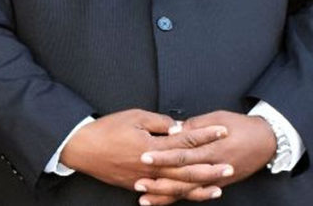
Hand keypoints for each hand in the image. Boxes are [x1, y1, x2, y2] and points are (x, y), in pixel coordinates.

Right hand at [59, 109, 231, 203]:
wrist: (82, 148)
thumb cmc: (107, 129)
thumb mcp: (134, 116)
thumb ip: (159, 122)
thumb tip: (179, 126)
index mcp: (154, 145)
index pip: (186, 139)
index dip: (206, 135)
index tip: (222, 131)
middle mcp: (153, 166)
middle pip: (187, 167)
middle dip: (210, 166)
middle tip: (230, 165)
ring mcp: (146, 179)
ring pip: (178, 186)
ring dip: (200, 186)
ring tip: (219, 187)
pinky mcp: (138, 186)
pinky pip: (163, 194)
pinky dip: (178, 196)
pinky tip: (190, 196)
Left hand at [138, 111, 275, 194]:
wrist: (267, 141)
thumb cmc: (242, 126)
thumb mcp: (218, 117)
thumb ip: (195, 126)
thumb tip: (174, 129)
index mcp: (212, 147)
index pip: (183, 154)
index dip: (163, 156)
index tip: (144, 156)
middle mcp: (213, 166)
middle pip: (182, 177)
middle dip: (159, 181)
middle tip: (138, 183)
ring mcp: (217, 178)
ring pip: (188, 191)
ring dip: (166, 196)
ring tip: (145, 198)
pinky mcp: (219, 184)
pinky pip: (197, 194)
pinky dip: (181, 199)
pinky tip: (165, 201)